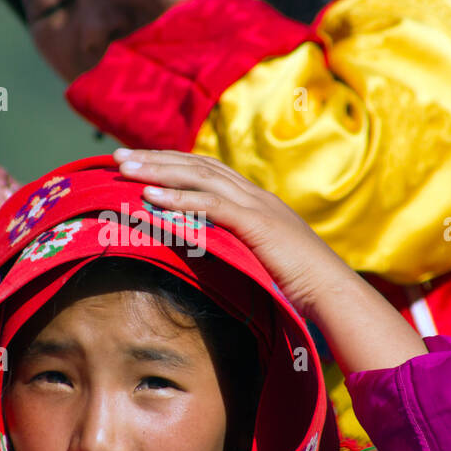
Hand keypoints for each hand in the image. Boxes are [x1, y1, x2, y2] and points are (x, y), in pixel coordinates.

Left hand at [114, 149, 350, 316]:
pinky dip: (180, 199)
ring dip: (159, 171)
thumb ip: (235, 246)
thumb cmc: (299, 285)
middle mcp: (254, 195)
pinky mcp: (258, 225)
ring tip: (125, 169)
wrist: (333, 293)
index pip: (206, 169)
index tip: (138, 162)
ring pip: (200, 177)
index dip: (171, 162)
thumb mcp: (260, 258)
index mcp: (255, 200)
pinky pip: (211, 206)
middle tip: (118, 157)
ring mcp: (257, 207)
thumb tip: (204, 252)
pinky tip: (151, 197)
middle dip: (155, 159)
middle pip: (197, 165)